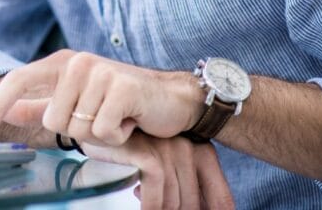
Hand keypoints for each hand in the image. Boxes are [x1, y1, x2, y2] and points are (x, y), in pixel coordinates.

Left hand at [0, 50, 200, 145]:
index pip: (19, 80)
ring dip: (101, 135)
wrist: (172, 99)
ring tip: (118, 118)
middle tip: (102, 118)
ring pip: (79, 129)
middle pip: (53, 121)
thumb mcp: (77, 103)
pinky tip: (131, 121)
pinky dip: (118, 136)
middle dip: (78, 131)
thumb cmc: (121, 102)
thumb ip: (41, 105)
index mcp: (62, 63)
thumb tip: (8, 108)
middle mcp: (77, 62)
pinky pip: (103, 132)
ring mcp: (99, 72)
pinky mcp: (121, 88)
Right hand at [83, 132, 234, 209]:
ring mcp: (168, 150)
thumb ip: (181, 183)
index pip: (221, 197)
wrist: (100, 120)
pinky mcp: (149, 154)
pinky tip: (140, 203)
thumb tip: (194, 209)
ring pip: (174, 202)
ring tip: (148, 208)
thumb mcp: (164, 163)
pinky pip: (156, 195)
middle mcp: (187, 148)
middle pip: (193, 203)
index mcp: (200, 150)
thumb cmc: (133, 145)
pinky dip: (150, 207)